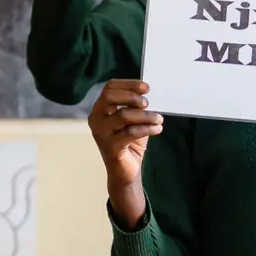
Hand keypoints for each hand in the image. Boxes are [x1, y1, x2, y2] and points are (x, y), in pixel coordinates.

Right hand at [90, 79, 160, 226]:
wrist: (126, 171)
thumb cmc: (130, 142)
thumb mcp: (133, 120)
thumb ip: (136, 106)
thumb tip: (148, 92)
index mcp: (99, 109)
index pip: (109, 88)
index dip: (128, 84)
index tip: (146, 87)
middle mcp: (96, 119)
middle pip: (110, 97)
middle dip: (132, 97)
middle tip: (148, 103)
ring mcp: (101, 134)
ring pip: (123, 115)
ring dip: (146, 115)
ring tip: (159, 119)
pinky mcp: (110, 147)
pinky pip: (131, 132)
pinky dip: (147, 128)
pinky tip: (158, 129)